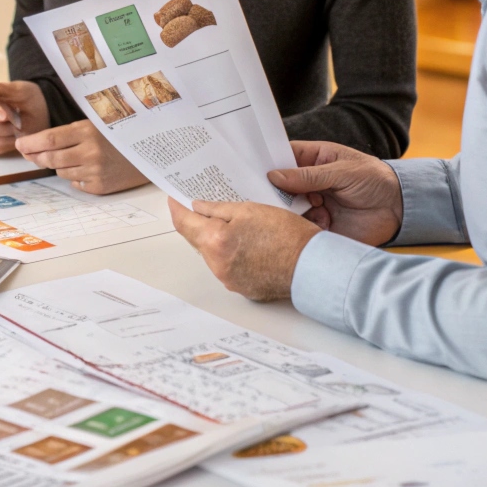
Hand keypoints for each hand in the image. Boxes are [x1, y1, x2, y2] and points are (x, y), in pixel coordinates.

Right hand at [0, 79, 49, 156]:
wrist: (39, 116)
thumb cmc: (29, 100)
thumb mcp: (23, 90)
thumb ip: (4, 91)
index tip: (3, 116)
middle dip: (4, 125)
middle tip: (20, 120)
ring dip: (7, 135)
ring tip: (19, 127)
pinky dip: (7, 144)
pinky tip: (15, 137)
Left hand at [14, 121, 148, 194]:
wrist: (153, 152)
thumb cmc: (121, 135)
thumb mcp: (98, 124)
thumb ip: (70, 132)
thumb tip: (37, 144)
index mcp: (88, 131)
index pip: (49, 139)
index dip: (30, 143)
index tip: (19, 144)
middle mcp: (90, 152)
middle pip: (51, 158)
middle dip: (36, 156)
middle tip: (30, 153)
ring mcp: (95, 171)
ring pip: (61, 171)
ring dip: (59, 165)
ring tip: (75, 156)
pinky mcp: (100, 186)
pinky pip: (75, 183)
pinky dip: (75, 176)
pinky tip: (88, 168)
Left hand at [169, 198, 319, 301]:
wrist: (311, 266)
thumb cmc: (288, 236)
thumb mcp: (250, 210)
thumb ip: (218, 209)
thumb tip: (199, 207)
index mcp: (215, 242)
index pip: (184, 223)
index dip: (177, 208)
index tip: (174, 199)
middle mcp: (217, 265)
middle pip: (198, 240)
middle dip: (199, 223)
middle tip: (205, 206)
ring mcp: (229, 279)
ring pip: (213, 254)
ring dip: (217, 239)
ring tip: (234, 224)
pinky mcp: (242, 287)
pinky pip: (227, 267)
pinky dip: (231, 254)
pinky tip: (247, 243)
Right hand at [268, 141, 403, 246]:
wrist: (400, 211)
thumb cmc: (374, 180)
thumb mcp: (343, 172)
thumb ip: (309, 175)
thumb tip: (274, 176)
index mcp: (313, 160)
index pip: (283, 157)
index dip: (267, 161)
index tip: (249, 167)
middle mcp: (308, 183)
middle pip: (280, 186)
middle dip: (272, 190)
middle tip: (263, 194)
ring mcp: (312, 205)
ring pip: (286, 209)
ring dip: (288, 210)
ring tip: (297, 209)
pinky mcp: (318, 227)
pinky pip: (300, 228)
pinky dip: (302, 227)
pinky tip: (316, 223)